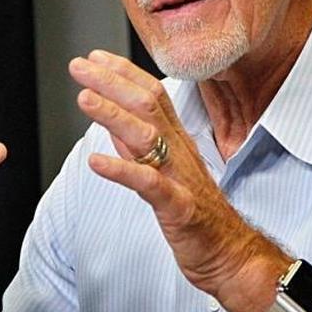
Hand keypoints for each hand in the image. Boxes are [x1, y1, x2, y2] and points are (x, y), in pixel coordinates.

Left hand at [68, 50, 284, 304]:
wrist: (231, 255)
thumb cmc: (195, 212)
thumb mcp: (163, 171)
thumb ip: (138, 146)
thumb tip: (111, 122)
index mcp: (176, 140)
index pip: (151, 94)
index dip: (123, 73)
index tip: (95, 57)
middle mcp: (178, 151)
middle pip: (146, 105)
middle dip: (111, 82)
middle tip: (80, 66)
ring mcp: (179, 176)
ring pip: (147, 137)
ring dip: (114, 115)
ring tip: (85, 98)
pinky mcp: (178, 206)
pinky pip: (150, 184)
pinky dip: (121, 170)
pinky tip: (96, 162)